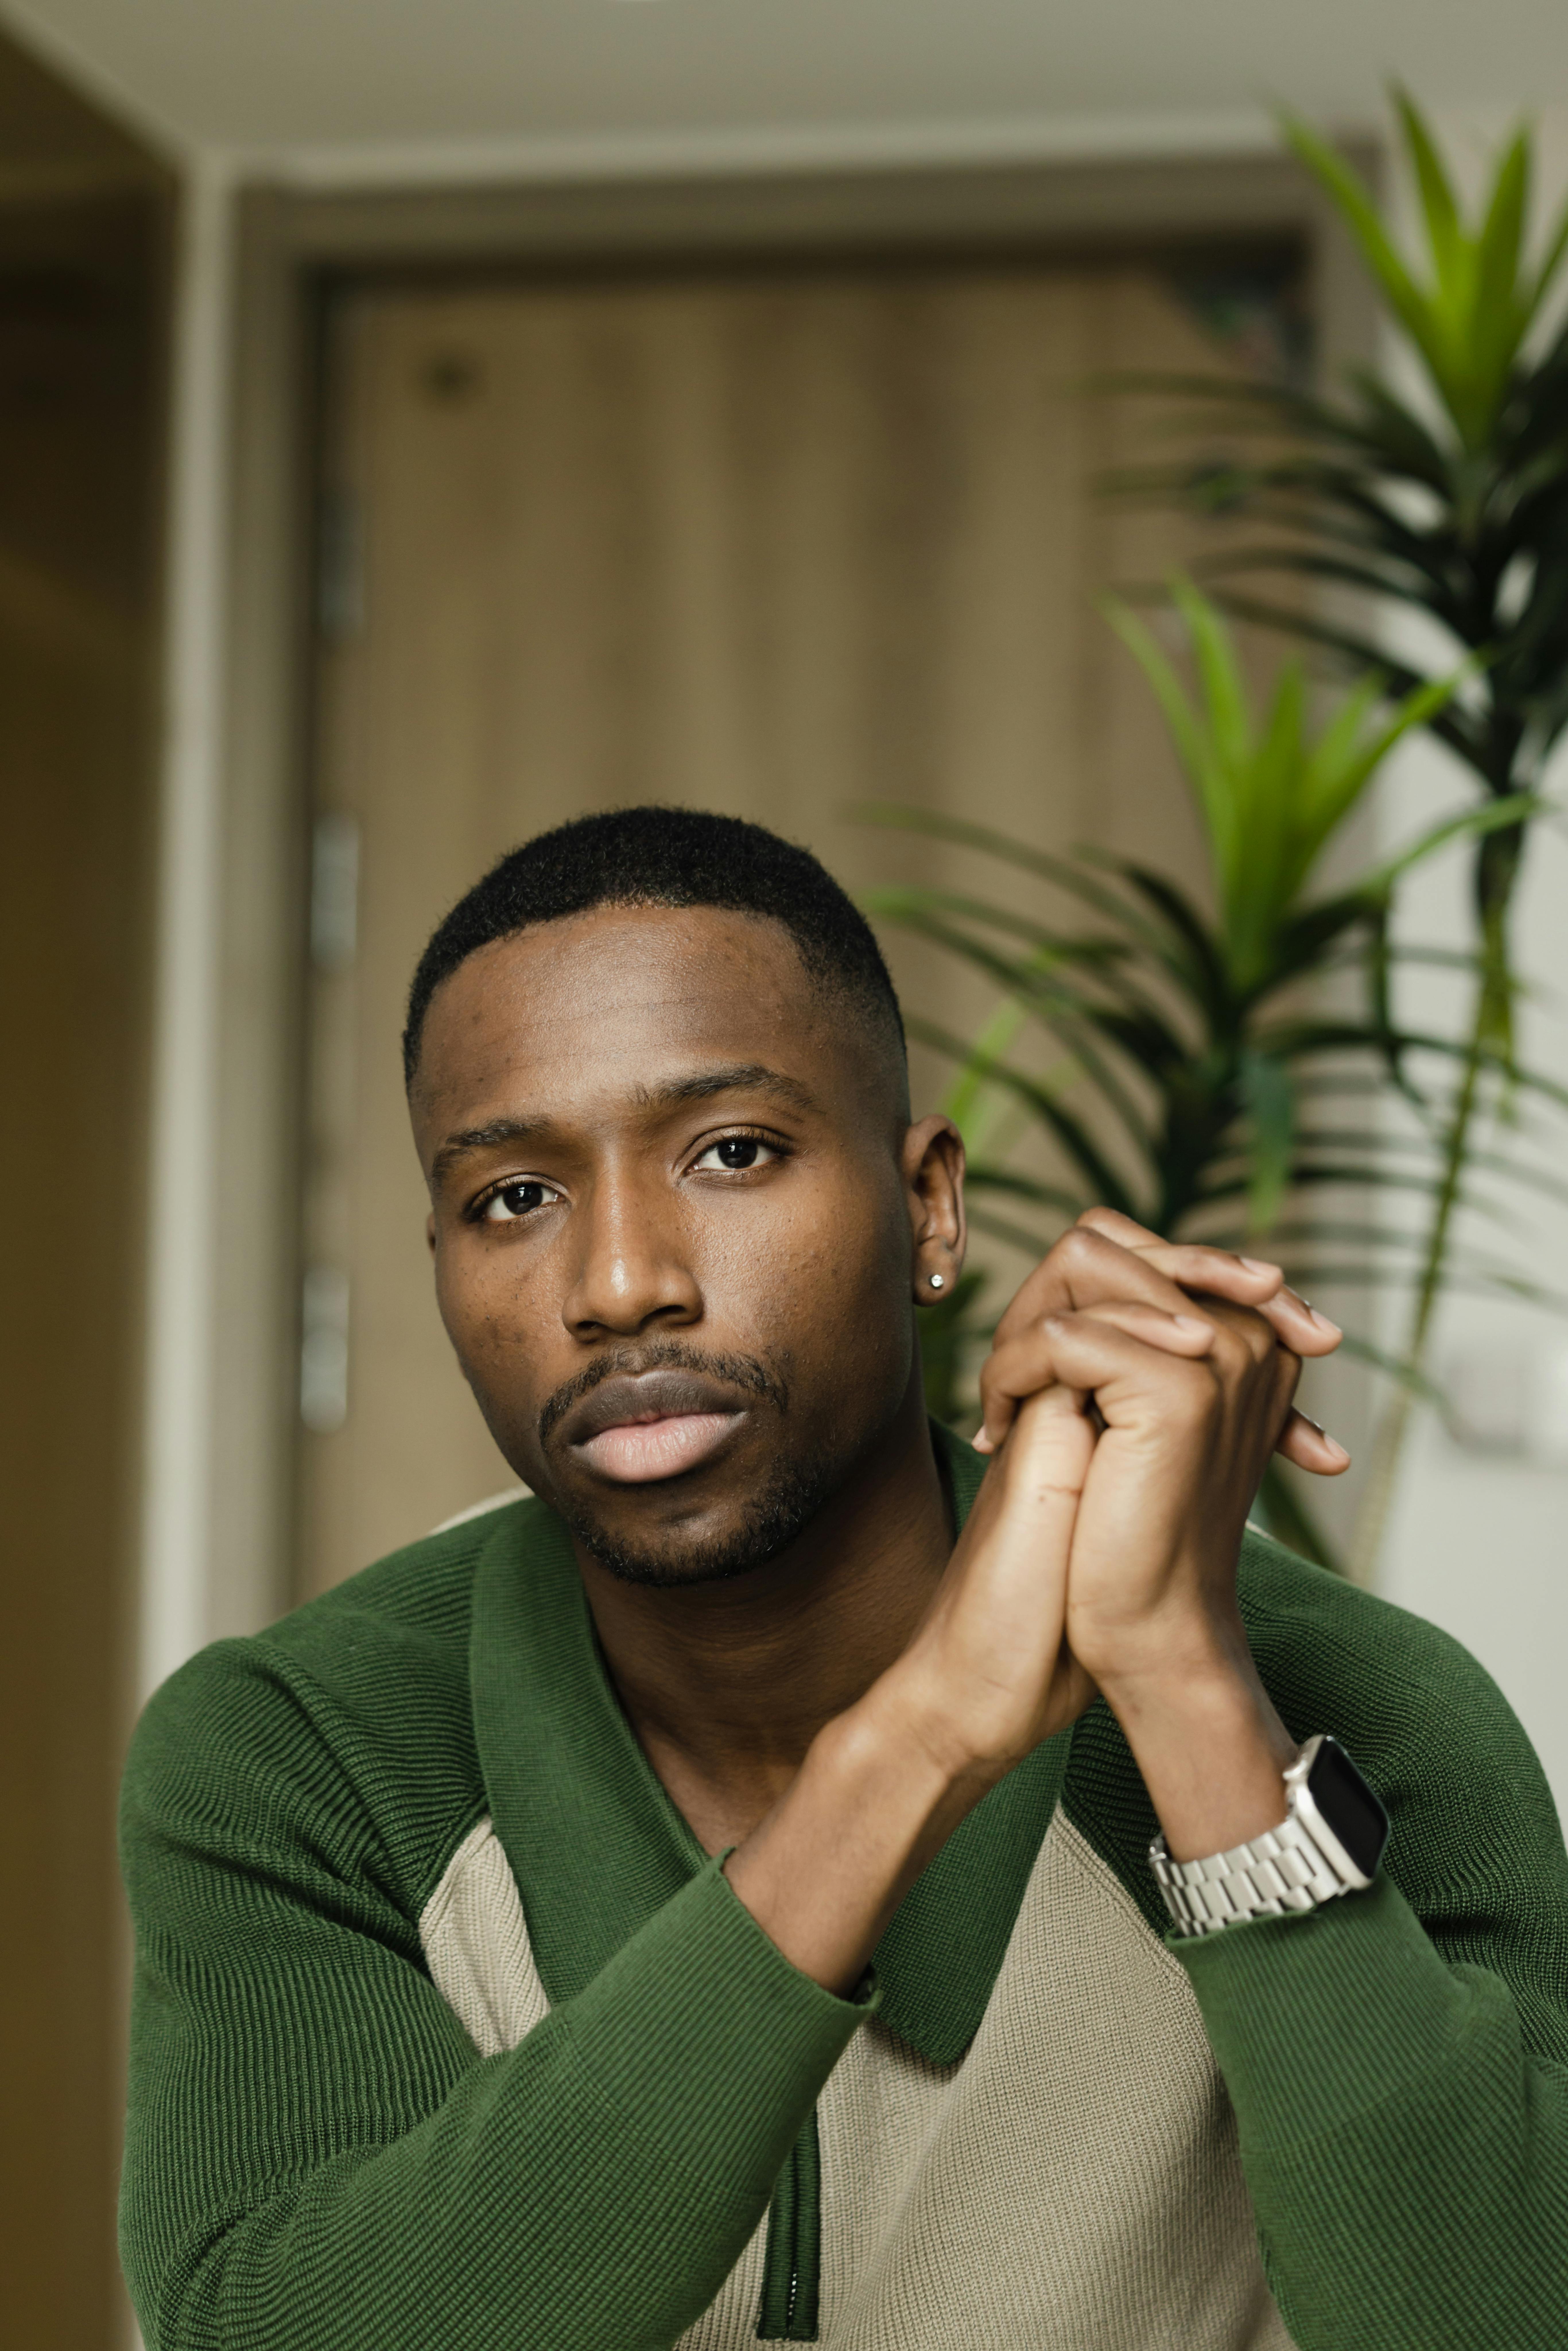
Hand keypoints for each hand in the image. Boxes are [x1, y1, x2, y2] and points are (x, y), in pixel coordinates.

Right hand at [726, 1211, 1332, 1988]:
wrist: (997, 1687)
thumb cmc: (1071, 1632)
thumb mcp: (1148, 1537)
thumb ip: (1177, 1473)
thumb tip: (1270, 1437)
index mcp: (1095, 1408)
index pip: (1142, 1293)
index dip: (1218, 1289)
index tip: (1312, 1333)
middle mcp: (1063, 1391)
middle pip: (1106, 1258)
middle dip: (1199, 1261)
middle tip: (1276, 1292)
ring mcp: (1037, 1403)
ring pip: (1078, 1271)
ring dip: (1162, 1277)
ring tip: (1240, 1309)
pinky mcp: (1022, 1429)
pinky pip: (1056, 1336)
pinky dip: (1123, 1327)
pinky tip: (1192, 1351)